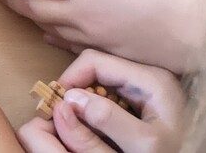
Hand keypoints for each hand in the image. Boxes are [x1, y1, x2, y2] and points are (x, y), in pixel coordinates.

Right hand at [17, 51, 185, 152]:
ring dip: (82, 100)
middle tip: (58, 113)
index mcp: (151, 78)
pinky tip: (89, 123)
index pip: (95, 60)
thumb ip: (108, 120)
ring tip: (71, 120)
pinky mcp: (143, 102)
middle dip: (74, 90)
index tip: (54, 103)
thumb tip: (70, 98)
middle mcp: (147, 76)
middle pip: (96, 70)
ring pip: (100, 83)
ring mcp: (145, 89)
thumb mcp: (144, 144)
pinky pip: (109, 96)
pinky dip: (93, 108)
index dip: (69, 79)